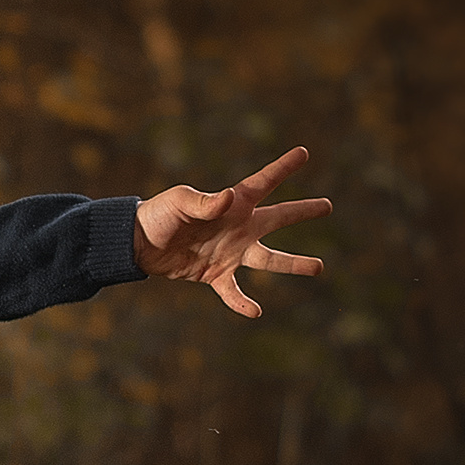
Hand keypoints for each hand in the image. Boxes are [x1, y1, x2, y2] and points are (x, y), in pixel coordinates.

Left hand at [132, 147, 329, 317]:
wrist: (137, 244)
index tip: (303, 153)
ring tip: (319, 267)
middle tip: (327, 205)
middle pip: (278, 218)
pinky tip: (255, 312)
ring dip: (293, 264)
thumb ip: (204, 202)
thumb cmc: (158, 215)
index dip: (283, 168)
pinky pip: (233, 291)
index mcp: (232, 204)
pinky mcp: (215, 274)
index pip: (264, 183)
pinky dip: (242, 302)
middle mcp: (238, 226)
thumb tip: (227, 199)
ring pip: (268, 259)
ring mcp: (230, 251)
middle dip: (302, 212)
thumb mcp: (179, 203)